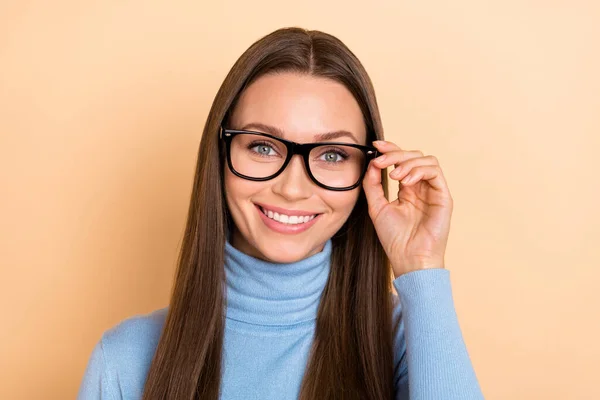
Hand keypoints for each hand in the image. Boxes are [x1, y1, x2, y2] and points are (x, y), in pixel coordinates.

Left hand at [362, 140, 452, 277]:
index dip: (390, 149)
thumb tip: (371, 163)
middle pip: (414, 156)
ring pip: (426, 160)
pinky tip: (406, 182)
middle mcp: (422, 188)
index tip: (375, 145)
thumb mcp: (376, 207)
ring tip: (394, 176)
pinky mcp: (443, 196)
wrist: (409, 259)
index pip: (401, 161)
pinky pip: (435, 172)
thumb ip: (372, 185)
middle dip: (396, 154)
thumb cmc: (395, 239)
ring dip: (407, 163)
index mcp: (407, 190)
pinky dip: (419, 170)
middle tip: (381, 161)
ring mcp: (433, 191)